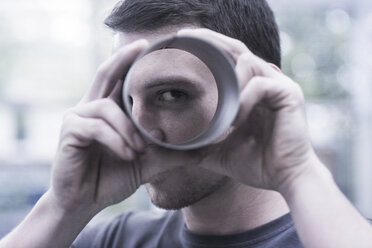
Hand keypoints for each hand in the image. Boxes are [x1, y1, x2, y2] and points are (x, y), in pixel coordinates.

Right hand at [49, 39, 197, 214]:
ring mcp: (76, 118)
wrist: (85, 202)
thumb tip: (207, 150)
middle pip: (106, 73)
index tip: (148, 46)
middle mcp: (90, 108)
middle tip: (142, 47)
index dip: (129, 59)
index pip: (118, 77)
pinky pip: (96, 128)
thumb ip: (174, 154)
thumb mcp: (149, 162)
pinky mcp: (69, 132)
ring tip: (140, 150)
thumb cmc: (113, 177)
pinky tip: (127, 155)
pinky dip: (116, 141)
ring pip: (106, 108)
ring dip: (127, 128)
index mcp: (108, 110)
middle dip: (123, 58)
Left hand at [177, 28, 318, 192]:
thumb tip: (169, 151)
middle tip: (187, 38)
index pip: (230, 58)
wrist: (285, 180)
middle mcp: (266, 81)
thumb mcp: (219, 152)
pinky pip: (260, 85)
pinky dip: (243, 100)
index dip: (209, 47)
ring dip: (228, 80)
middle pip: (237, 49)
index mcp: (251, 90)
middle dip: (212, 42)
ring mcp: (279, 85)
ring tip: (221, 109)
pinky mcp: (289, 95)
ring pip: (248, 61)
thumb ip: (198, 147)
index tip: (184, 42)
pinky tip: (235, 120)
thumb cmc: (256, 164)